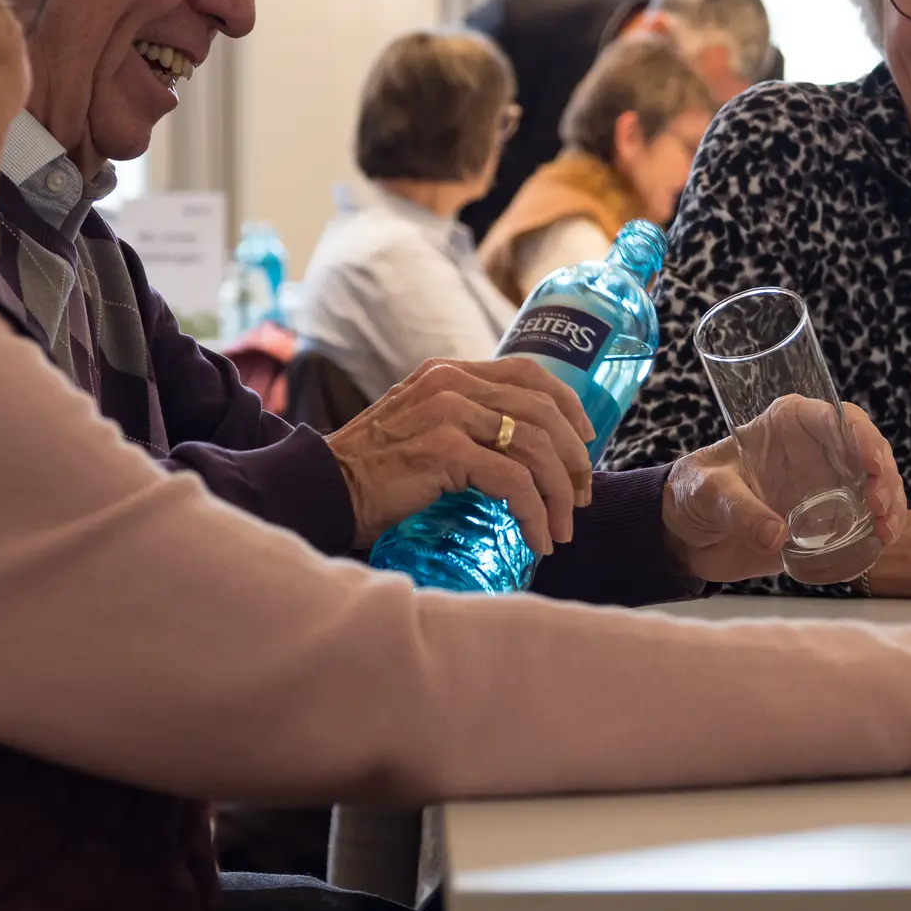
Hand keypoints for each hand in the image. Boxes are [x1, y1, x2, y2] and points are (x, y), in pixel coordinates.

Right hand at [327, 357, 594, 552]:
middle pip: (543, 410)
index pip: (528, 372)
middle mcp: (450, 383)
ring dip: (560, 493)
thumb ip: (460, 421)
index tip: (586, 442)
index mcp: (448, 373)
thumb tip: (517, 449)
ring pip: (536, 447)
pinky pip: (512, 482)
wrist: (324, 488)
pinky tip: (537, 538)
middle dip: (574, 458)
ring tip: (562, 528)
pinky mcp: (444, 451)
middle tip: (581, 496)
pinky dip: (534, 514)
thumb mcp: (419, 426)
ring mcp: (447, 414)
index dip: (568, 405)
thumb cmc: (371, 470)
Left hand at [662, 398, 905, 582]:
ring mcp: (826, 486)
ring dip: (891, 506)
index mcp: (788, 425)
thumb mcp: (707, 493)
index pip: (837, 417)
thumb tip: (776, 535)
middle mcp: (816, 451)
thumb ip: (738, 510)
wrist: (686, 535)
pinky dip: (877, 531)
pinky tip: (876, 547)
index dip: (861, 437)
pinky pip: (863, 521)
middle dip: (885, 477)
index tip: (871, 464)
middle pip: (868, 451)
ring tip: (885, 533)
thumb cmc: (691, 493)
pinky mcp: (827, 520)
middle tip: (880, 508)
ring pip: (876, 486)